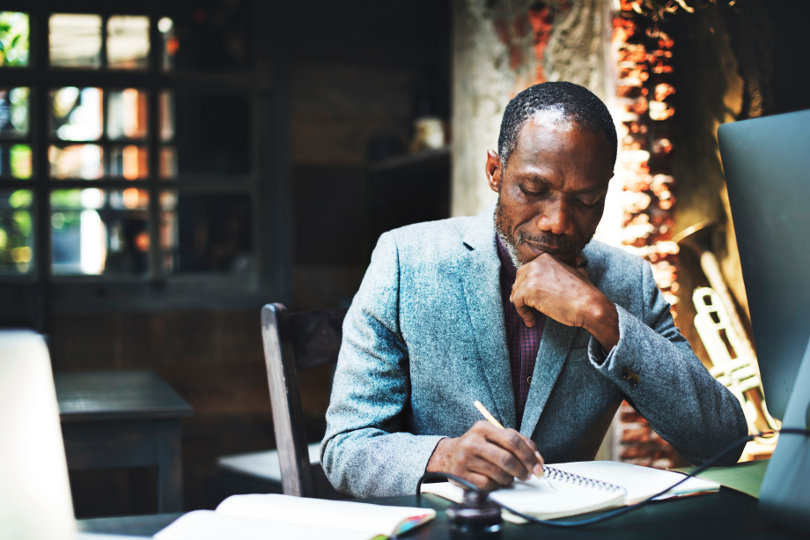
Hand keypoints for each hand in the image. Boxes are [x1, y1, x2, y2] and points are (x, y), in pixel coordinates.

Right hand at [426, 421, 543, 491]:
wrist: (447, 456)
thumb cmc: (478, 447)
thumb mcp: (494, 437)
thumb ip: (518, 443)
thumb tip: (538, 460)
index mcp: (482, 428)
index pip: (512, 440)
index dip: (529, 455)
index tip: (538, 466)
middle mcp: (472, 442)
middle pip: (507, 459)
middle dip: (522, 470)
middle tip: (527, 475)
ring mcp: (465, 460)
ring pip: (500, 475)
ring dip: (509, 479)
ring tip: (507, 476)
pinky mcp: (462, 476)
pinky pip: (489, 485)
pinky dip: (496, 485)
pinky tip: (493, 480)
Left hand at [511, 253, 618, 350]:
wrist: (588, 304)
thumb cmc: (584, 292)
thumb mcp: (575, 271)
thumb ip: (563, 270)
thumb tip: (560, 273)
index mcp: (545, 259)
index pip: (527, 271)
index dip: (528, 286)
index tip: (532, 299)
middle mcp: (536, 264)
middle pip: (519, 280)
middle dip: (522, 294)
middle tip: (528, 308)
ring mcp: (531, 276)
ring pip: (516, 292)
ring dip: (522, 306)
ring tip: (531, 317)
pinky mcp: (527, 291)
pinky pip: (517, 303)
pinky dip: (523, 314)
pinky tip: (531, 321)